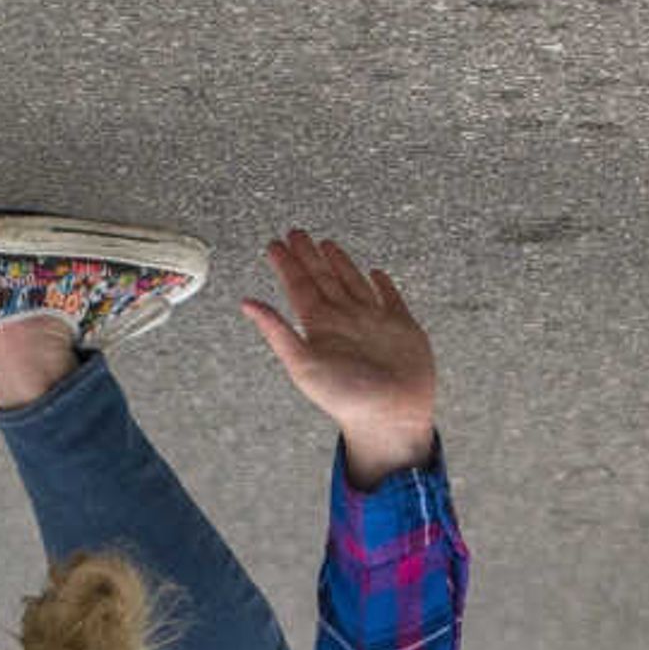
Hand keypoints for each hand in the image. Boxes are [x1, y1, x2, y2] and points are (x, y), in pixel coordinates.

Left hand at [239, 229, 437, 485]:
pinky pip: (390, 298)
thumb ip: (276, 331)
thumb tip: (246, 303)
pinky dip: (382, 284)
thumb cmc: (346, 398)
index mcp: (320, 328)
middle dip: (308, 256)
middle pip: (322, 279)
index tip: (275, 244)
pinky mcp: (402, 326)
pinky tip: (375, 273)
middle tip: (295, 232)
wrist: (391, 417)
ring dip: (339, 263)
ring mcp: (373, 322)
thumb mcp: (302, 364)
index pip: (299, 287)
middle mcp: (345, 321)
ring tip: (326, 244)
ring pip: (352, 282)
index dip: (287, 265)